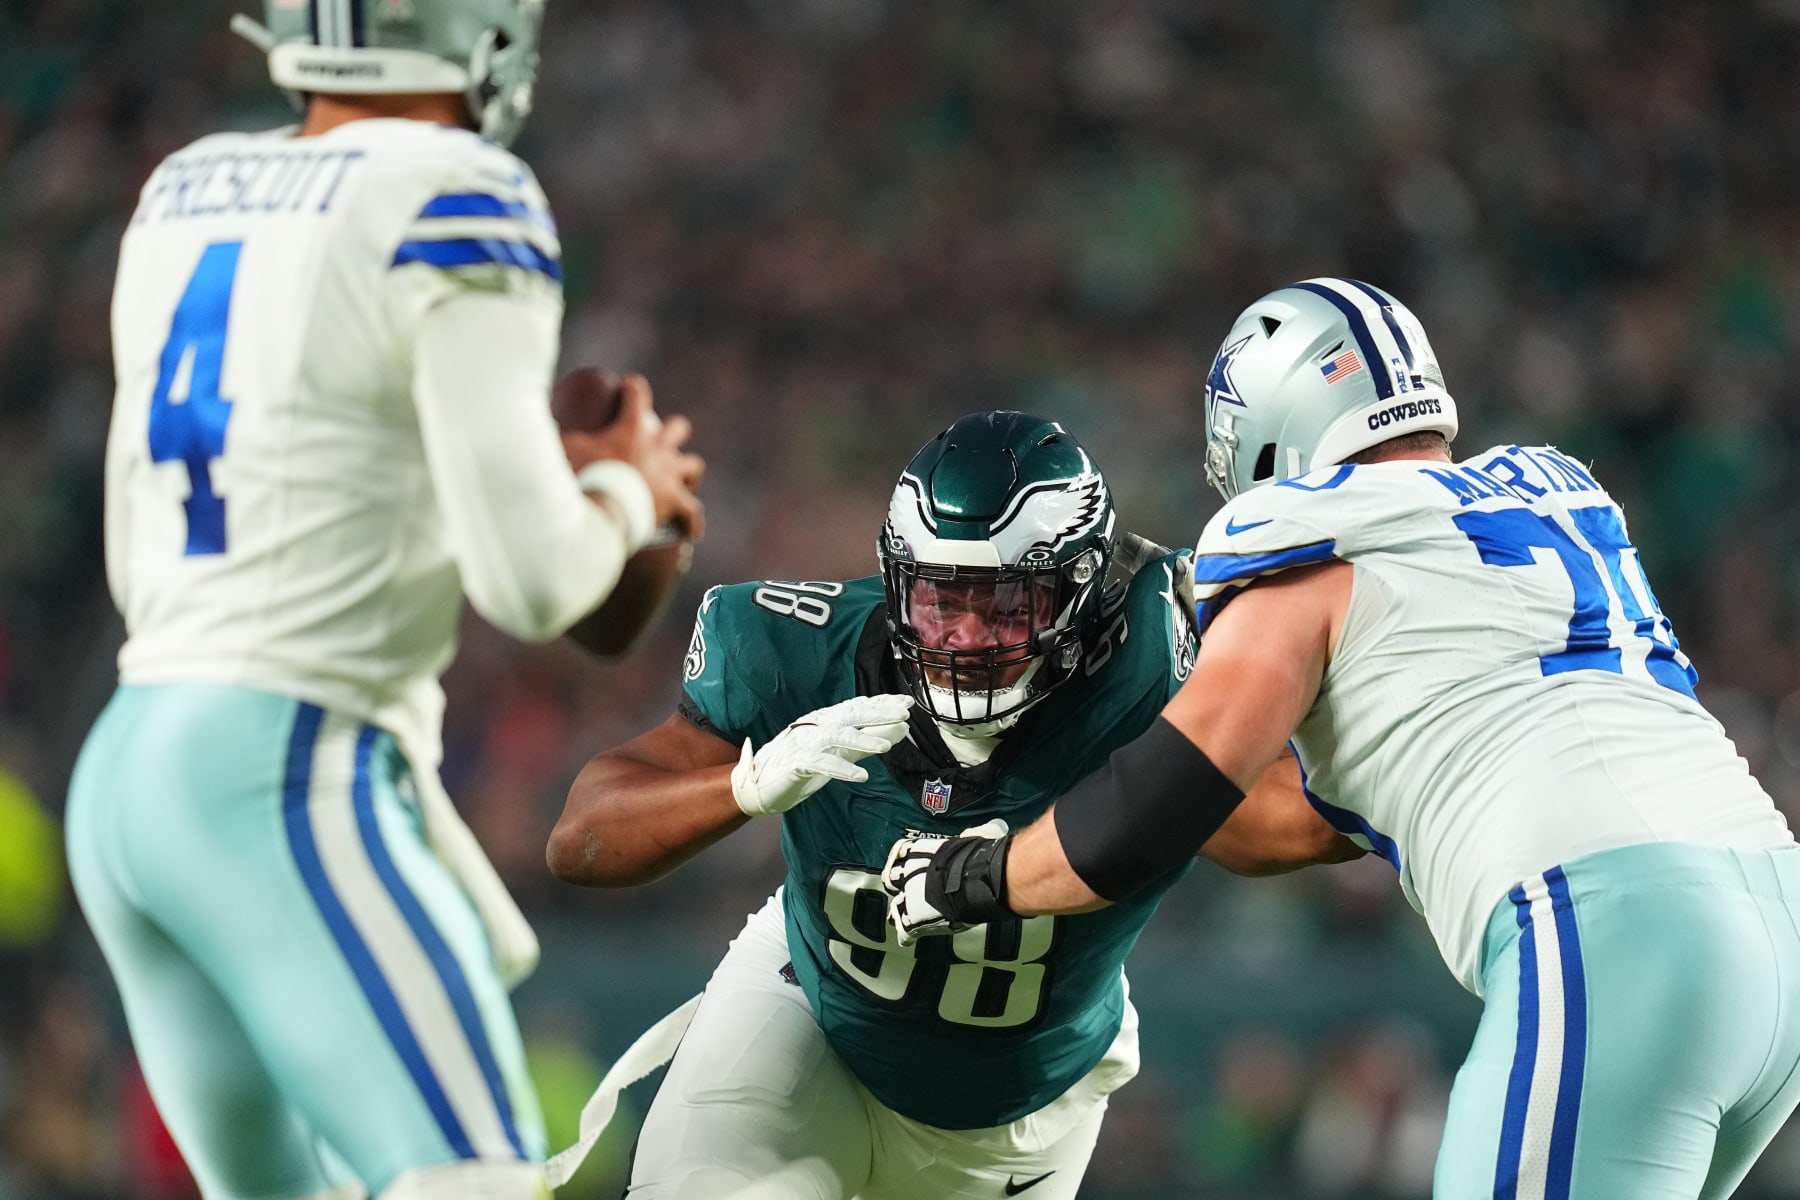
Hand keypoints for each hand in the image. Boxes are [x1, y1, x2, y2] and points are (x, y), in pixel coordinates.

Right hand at [560, 374, 705, 539]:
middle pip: (678, 428)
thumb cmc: (578, 479)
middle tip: (657, 444)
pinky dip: (692, 521)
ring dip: (687, 472)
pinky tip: (691, 530)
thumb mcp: (563, 449)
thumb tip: (532, 428)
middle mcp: (657, 447)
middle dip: (671, 432)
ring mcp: (670, 474)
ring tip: (681, 482)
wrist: (598, 512)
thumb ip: (557, 436)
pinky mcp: (676, 502)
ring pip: (693, 465)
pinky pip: (693, 512)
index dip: (633, 388)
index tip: (627, 389)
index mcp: (632, 428)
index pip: (638, 393)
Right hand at [730, 694, 913, 816]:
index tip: (906, 702)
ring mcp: (805, 743)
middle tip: (904, 713)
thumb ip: (867, 742)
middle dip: (878, 713)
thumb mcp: (839, 752)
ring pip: (837, 736)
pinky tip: (861, 777)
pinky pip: (820, 763)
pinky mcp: (796, 763)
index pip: (857, 708)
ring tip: (886, 747)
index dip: (882, 704)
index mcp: (826, 721)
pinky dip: (841, 769)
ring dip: (862, 741)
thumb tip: (901, 731)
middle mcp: (817, 726)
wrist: (759, 785)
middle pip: (851, 716)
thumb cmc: (801, 766)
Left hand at [882, 818, 1007, 945]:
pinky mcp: (914, 920)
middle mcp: (910, 872)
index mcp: (922, 850)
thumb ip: (978, 834)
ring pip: (896, 906)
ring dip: (904, 912)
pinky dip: (909, 936)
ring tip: (912, 916)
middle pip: (892, 879)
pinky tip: (912, 937)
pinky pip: (904, 932)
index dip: (906, 860)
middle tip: (912, 891)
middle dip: (900, 886)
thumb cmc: (980, 856)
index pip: (902, 852)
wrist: (976, 880)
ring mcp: (910, 897)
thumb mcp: (981, 835)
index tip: (910, 863)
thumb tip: (994, 827)